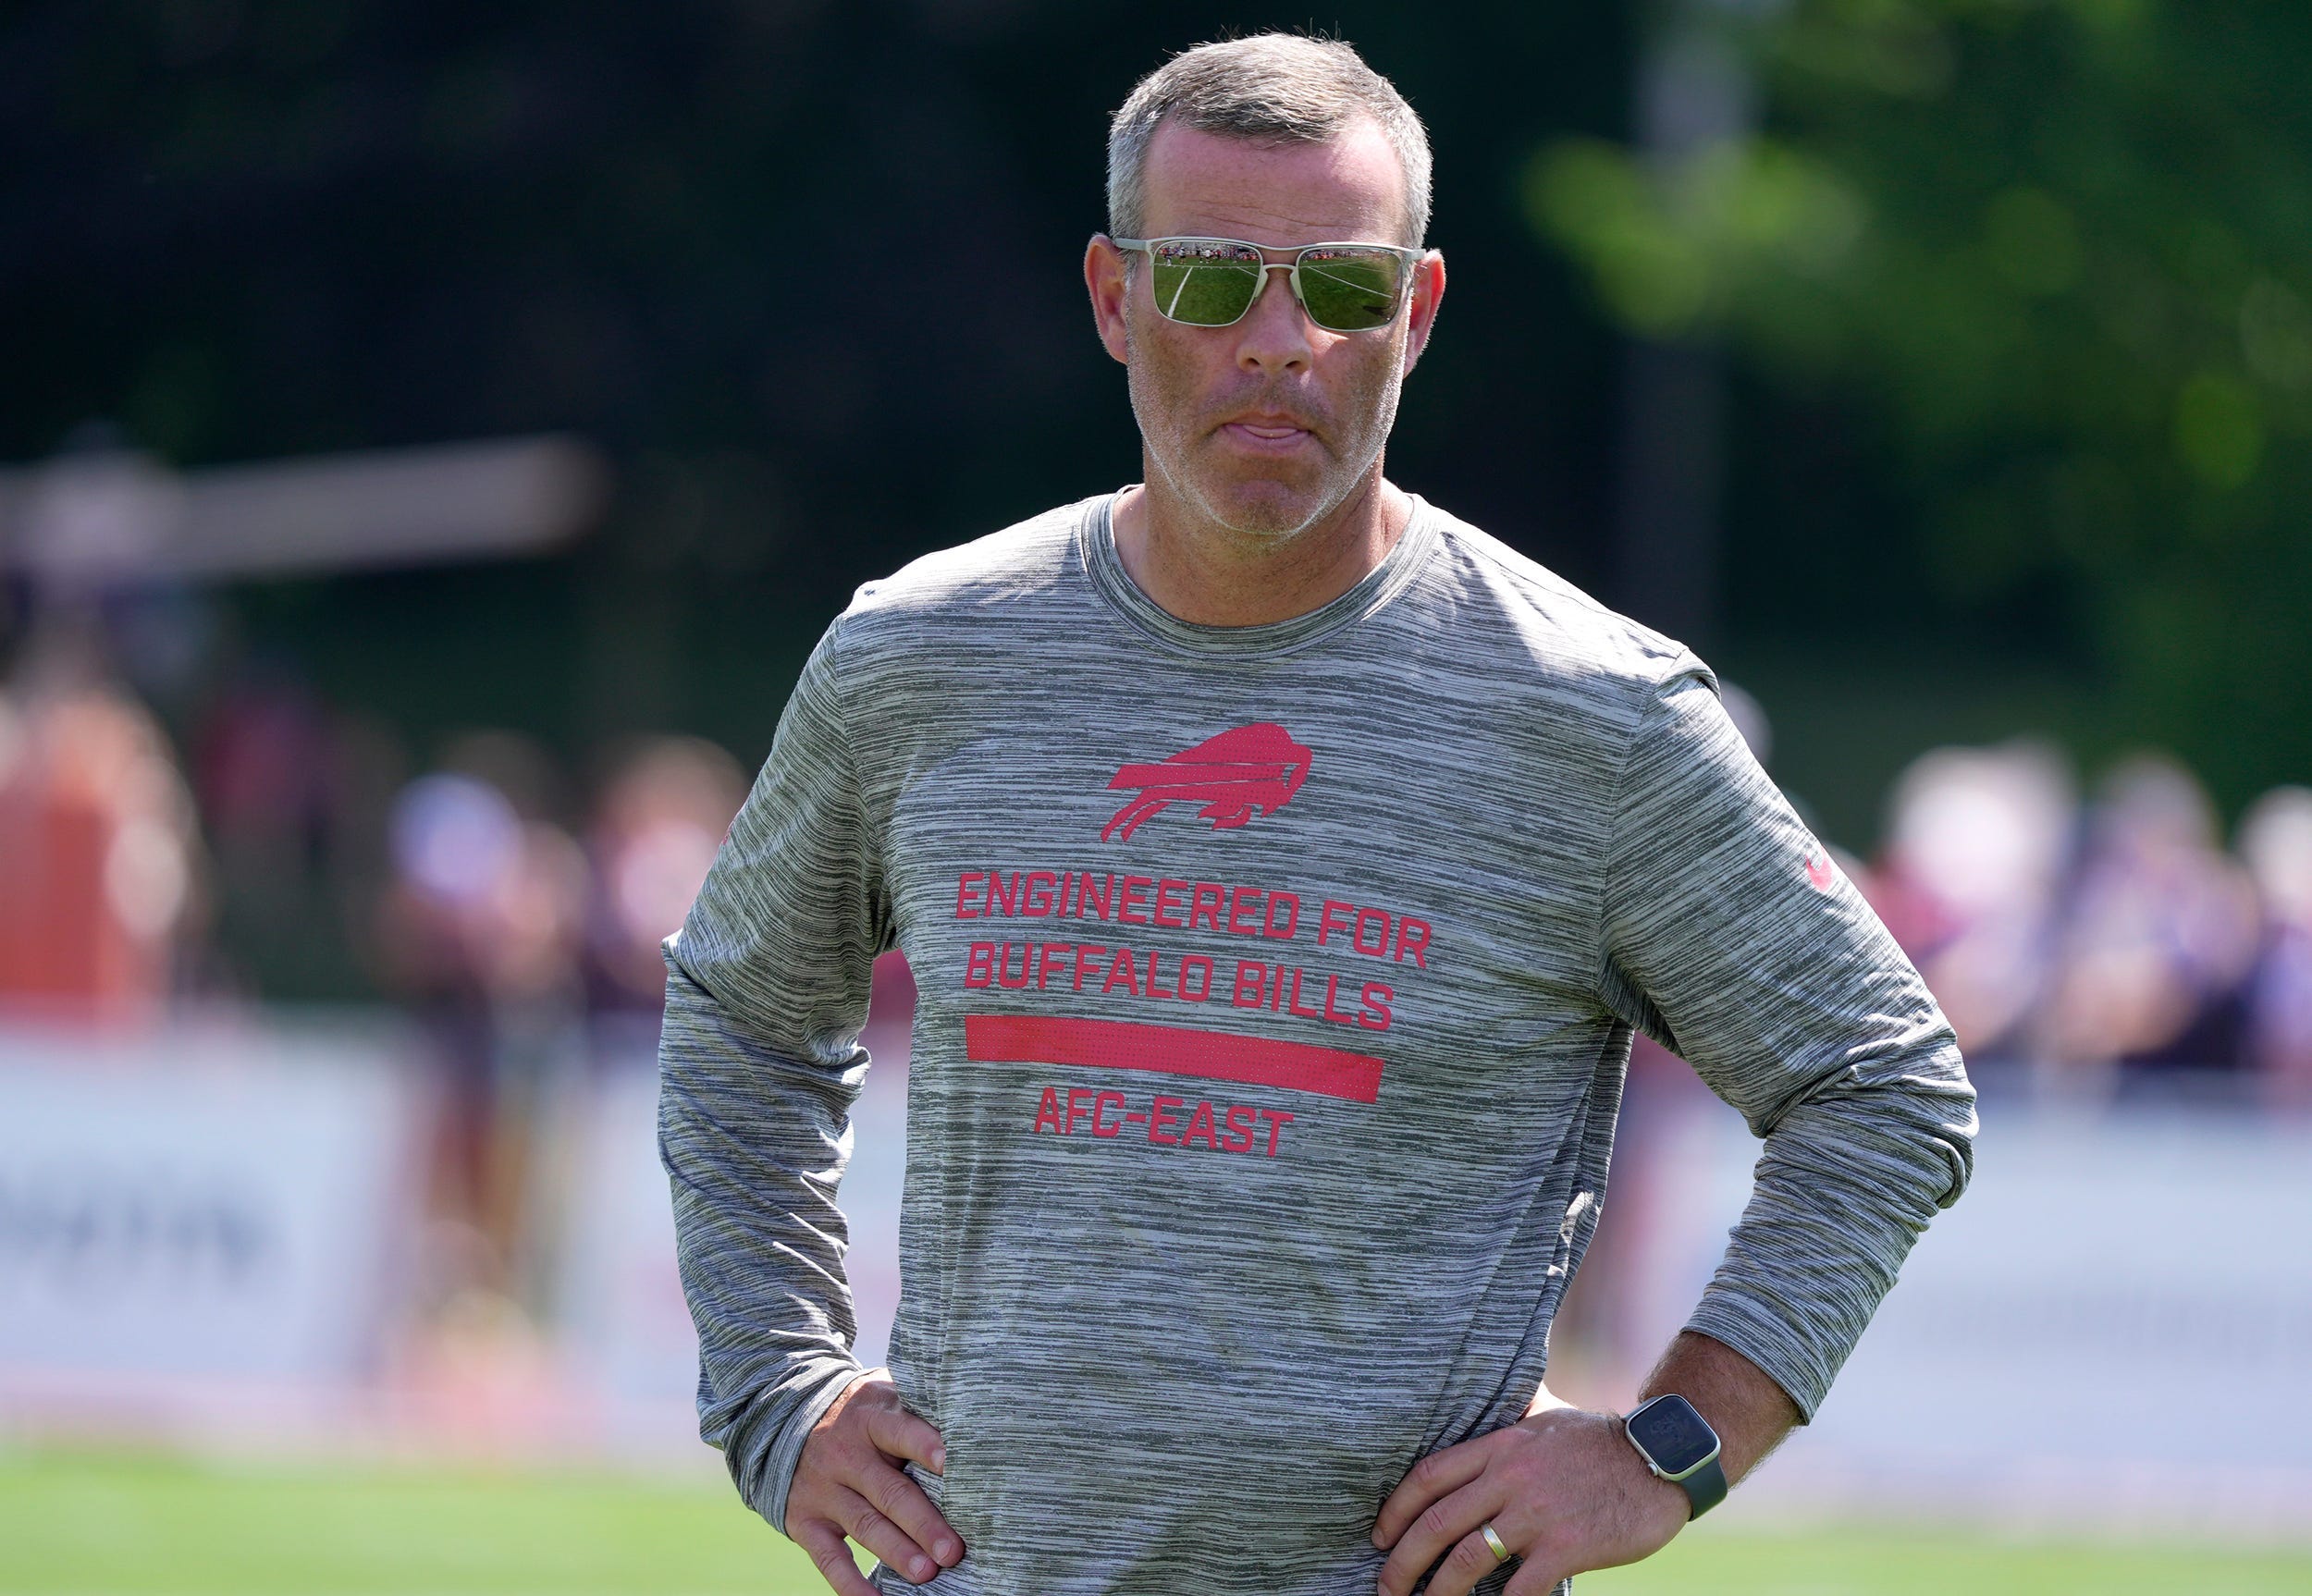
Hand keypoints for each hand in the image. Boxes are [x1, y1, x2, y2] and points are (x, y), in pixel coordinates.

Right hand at [786, 1370, 963, 1595]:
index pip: (900, 1431)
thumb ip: (919, 1412)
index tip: (951, 1464)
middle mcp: (845, 1453)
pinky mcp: (806, 1521)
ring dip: (897, 1551)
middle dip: (922, 1522)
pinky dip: (851, 1584)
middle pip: (888, 1491)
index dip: (925, 1447)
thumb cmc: (864, 1417)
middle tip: (953, 1550)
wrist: (789, 1423)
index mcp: (871, 1417)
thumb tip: (978, 1424)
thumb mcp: (884, 1400)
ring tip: (927, 1573)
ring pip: (864, 1524)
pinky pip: (830, 1557)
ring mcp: (824, 1489)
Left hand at [1371, 1398, 1687, 1595]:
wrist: (1660, 1457)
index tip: (1379, 1536)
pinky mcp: (1566, 1548)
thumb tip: (1471, 1445)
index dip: (1395, 1510)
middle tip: (1386, 1587)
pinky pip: (1518, 1590)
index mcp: (1499, 1445)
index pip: (1428, 1476)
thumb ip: (1505, 1436)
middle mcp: (1510, 1477)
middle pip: (1436, 1523)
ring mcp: (1536, 1514)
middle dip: (1402, 1562)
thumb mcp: (1543, 1421)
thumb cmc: (1601, 1441)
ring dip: (1436, 1593)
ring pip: (1465, 1560)